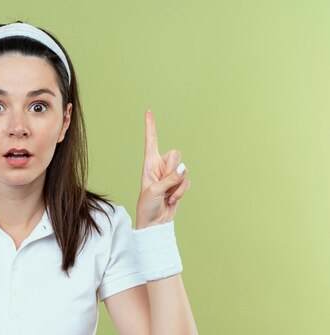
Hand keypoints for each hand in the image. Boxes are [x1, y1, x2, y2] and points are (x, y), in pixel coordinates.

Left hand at [135, 110, 189, 228]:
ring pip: (184, 169)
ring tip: (166, 195)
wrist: (154, 223)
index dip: (150, 126)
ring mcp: (171, 175)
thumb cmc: (147, 206)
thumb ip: (169, 179)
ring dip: (176, 185)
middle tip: (163, 184)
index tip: (148, 111)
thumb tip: (184, 169)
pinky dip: (180, 193)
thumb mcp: (154, 191)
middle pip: (175, 155)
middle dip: (172, 170)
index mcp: (149, 163)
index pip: (151, 141)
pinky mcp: (180, 184)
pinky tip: (171, 200)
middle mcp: (161, 166)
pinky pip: (187, 181)